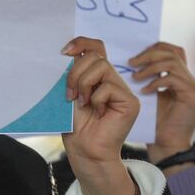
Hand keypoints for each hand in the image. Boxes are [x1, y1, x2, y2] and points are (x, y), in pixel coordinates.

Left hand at [61, 37, 139, 194]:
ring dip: (83, 83)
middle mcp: (112, 80)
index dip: (82, 42)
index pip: (96, 47)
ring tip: (81, 102)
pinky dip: (96, 98)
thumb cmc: (75, 127)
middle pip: (95, 55)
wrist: (85, 151)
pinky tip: (96, 113)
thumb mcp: (70, 94)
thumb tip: (69, 52)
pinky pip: (108, 86)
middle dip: (75, 72)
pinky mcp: (130, 101)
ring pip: (102, 66)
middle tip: (69, 94)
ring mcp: (123, 90)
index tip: (64, 51)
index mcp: (98, 77)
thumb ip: (73, 73)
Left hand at [129, 42, 194, 164]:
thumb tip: (128, 62)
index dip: (153, 49)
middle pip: (172, 52)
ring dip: (150, 67)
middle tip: (130, 63)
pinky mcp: (193, 96)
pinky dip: (156, 82)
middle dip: (149, 55)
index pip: (171, 50)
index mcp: (180, 77)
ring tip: (135, 76)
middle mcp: (190, 79)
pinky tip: (144, 90)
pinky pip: (173, 79)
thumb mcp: (148, 97)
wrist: (166, 147)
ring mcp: (193, 87)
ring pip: (172, 62)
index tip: (134, 57)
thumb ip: (145, 79)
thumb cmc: (154, 124)